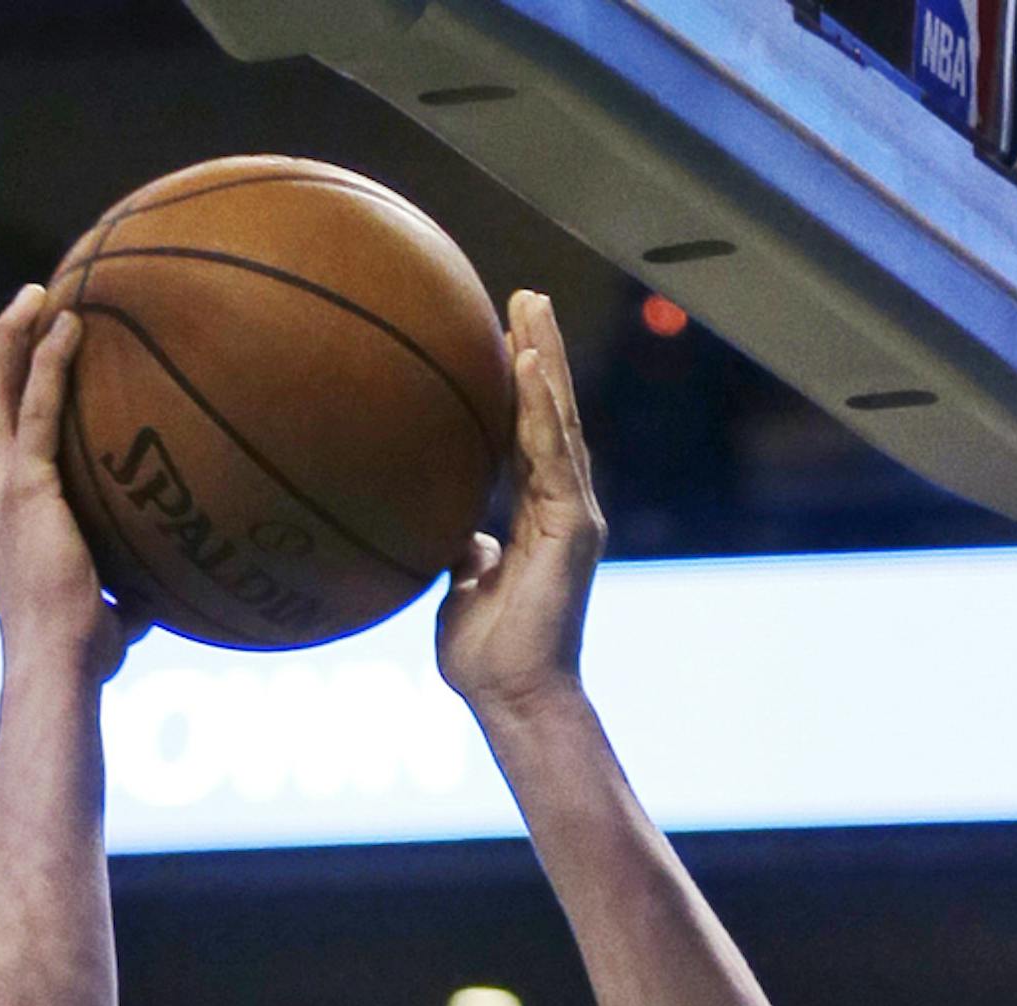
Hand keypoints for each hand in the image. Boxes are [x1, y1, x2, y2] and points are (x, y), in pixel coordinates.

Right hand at [0, 290, 136, 685]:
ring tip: (39, 293)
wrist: (57, 666)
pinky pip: (37, 408)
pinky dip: (48, 362)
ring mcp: (0, 488)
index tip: (18, 364)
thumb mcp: (103, 620)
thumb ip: (124, 601)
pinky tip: (70, 325)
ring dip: (13, 337)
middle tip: (28, 305)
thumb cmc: (78, 658)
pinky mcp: (25, 486)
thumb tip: (156, 606)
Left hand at [437, 290, 605, 722]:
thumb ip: (461, 551)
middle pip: (551, 414)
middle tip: (524, 295)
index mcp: (538, 518)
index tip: (503, 336)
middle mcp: (563, 508)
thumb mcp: (460, 589)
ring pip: (558, 421)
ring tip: (529, 304)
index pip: (528, 437)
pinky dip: (542, 406)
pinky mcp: (573, 528)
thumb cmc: (486, 659)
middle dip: (539, 352)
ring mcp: (572, 515)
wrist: (513, 699)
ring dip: (543, 360)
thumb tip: (444, 526)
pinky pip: (555, 454)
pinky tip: (528, 361)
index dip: (518, 387)